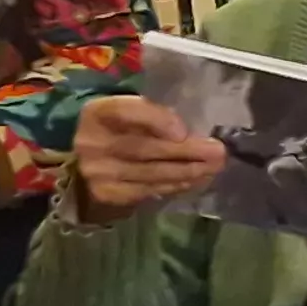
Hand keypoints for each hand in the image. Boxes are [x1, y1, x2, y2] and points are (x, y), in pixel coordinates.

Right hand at [72, 94, 225, 219]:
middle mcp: (92, 142)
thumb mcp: (130, 112)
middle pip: (144, 148)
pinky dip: (174, 186)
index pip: (126, 112)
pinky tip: (194, 180)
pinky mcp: (107, 193)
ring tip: (213, 168)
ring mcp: (98, 171)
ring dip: (187, 172)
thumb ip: (154, 115)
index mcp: (98, 112)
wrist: (88, 159)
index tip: (183, 132)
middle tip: (218, 153)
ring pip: (150, 173)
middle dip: (186, 151)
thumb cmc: (120, 129)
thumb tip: (189, 133)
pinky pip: (147, 191)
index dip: (156, 120)